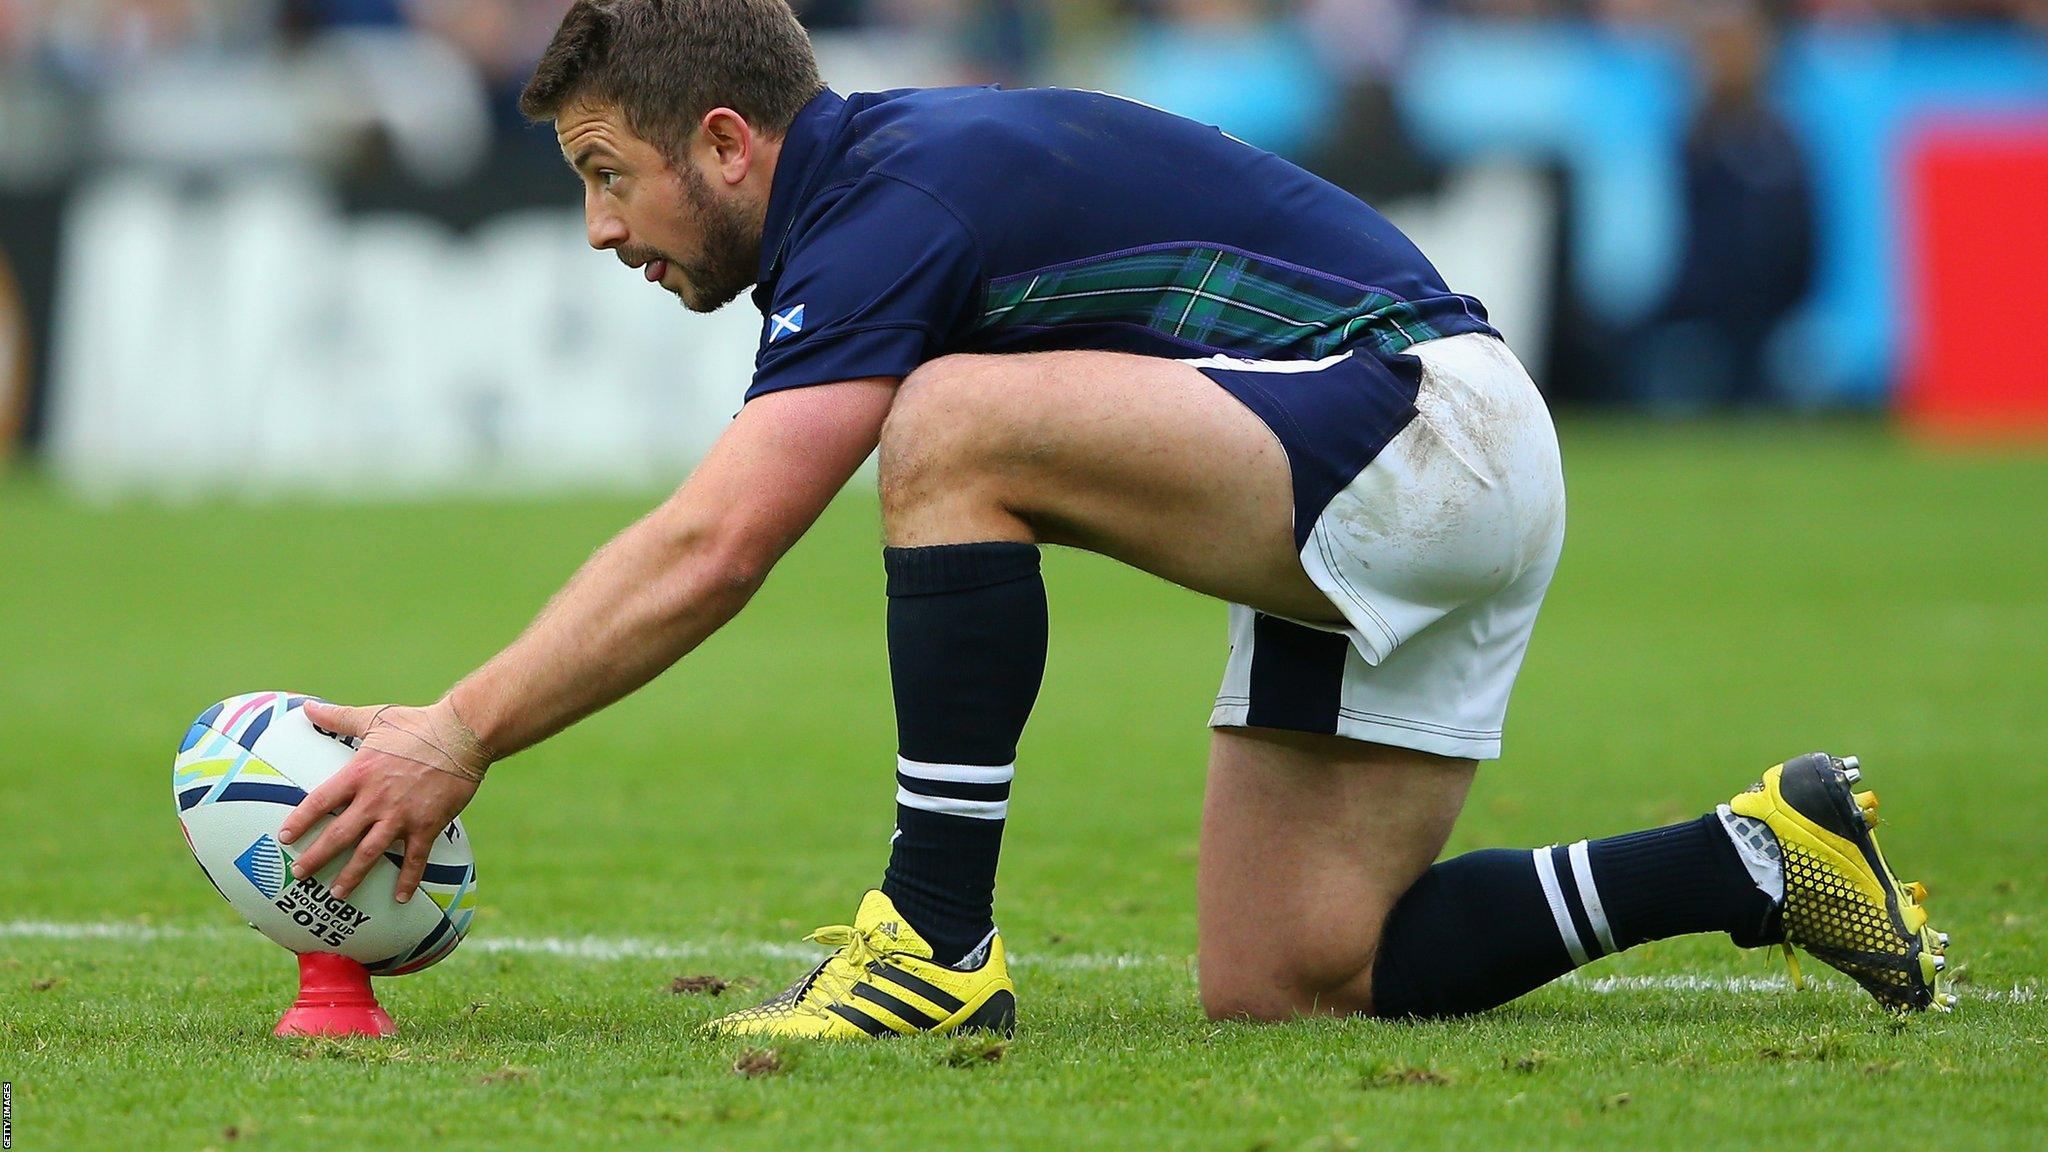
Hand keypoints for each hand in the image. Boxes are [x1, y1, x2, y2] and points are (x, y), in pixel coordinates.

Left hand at [278, 699, 493, 903]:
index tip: (283, 837)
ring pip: (370, 853)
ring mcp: (401, 815)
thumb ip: (338, 717)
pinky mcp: (428, 824)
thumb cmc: (417, 724)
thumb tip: (307, 706)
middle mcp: (375, 799)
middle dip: (316, 857)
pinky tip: (399, 898)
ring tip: (337, 894)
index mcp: (359, 773)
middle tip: (298, 874)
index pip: (320, 802)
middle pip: (338, 835)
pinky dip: (407, 879)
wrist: (462, 734)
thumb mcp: (374, 717)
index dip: (300, 820)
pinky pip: (415, 858)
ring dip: (352, 876)